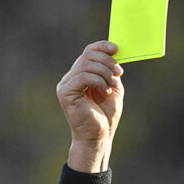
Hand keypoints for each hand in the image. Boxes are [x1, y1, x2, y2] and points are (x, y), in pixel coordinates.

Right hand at [56, 41, 124, 170]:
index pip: (88, 52)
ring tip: (113, 85)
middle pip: (88, 55)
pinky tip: (104, 91)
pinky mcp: (65, 93)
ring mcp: (66, 85)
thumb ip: (110, 71)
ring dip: (105, 72)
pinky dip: (98, 80)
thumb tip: (114, 52)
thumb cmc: (104, 116)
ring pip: (86, 64)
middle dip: (107, 61)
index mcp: (80, 76)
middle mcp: (70, 78)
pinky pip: (83, 76)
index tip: (116, 49)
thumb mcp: (112, 88)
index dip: (101, 47)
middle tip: (118, 73)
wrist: (98, 137)